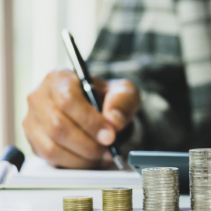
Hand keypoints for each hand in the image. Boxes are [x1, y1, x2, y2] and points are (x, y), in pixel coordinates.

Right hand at [23, 68, 140, 168]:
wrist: (101, 109)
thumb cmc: (108, 98)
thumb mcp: (123, 93)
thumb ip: (122, 102)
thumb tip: (113, 121)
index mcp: (59, 77)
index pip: (68, 100)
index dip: (90, 121)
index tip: (110, 135)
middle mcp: (39, 97)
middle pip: (58, 126)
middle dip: (88, 144)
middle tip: (109, 149)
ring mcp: (32, 121)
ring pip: (52, 147)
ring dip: (82, 158)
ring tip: (102, 156)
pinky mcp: (34, 141)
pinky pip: (51, 159)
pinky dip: (74, 164)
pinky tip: (91, 160)